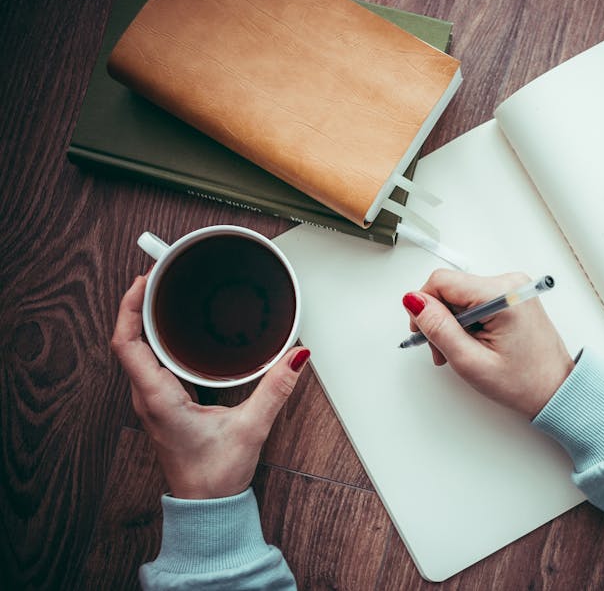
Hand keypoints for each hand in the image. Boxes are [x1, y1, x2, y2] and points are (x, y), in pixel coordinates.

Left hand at [111, 275, 309, 499]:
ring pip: (136, 352)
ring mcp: (152, 402)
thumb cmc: (215, 476)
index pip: (128, 343)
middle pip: (128, 341)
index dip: (130, 307)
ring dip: (145, 322)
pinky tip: (175, 332)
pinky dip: (155, 340)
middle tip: (159, 277)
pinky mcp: (163, 406)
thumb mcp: (250, 429)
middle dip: (138, 305)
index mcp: (159, 398)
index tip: (145, 281)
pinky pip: (149, 364)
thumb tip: (295, 356)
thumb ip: (275, 390)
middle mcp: (148, 398)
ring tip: (163, 295)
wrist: (207, 507)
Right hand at [403, 270, 573, 417]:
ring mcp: (512, 288)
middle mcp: (509, 283)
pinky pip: (475, 301)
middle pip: (450, 288)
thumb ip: (439, 328)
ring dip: (453, 324)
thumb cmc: (524, 382)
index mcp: (501, 294)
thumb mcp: (471, 361)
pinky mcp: (512, 296)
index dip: (423, 306)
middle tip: (444, 351)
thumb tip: (413, 300)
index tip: (423, 332)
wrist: (556, 390)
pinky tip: (474, 342)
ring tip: (462, 352)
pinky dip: (467, 322)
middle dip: (440, 320)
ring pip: (460, 296)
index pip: (441, 281)